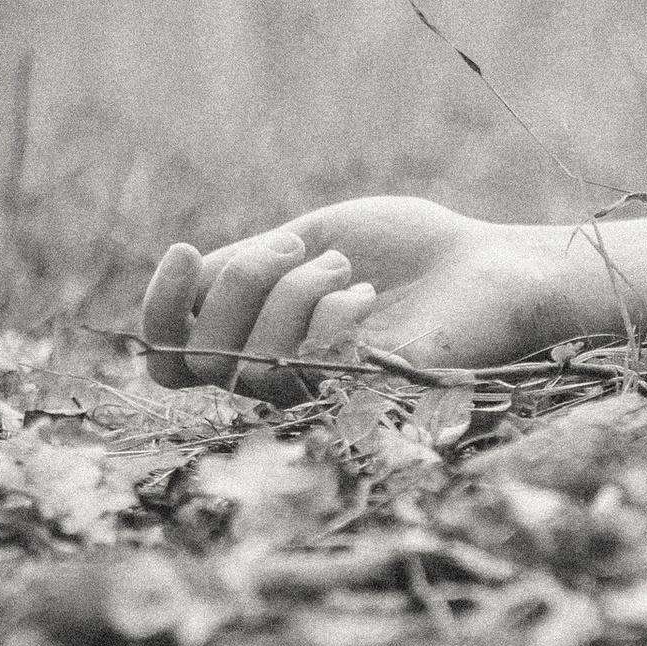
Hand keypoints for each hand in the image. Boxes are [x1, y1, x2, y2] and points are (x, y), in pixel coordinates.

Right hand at [141, 200, 646, 400]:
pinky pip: (303, 372)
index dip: (158, 308)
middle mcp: (279, 374)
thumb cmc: (407, 250)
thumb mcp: (313, 238)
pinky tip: (362, 295)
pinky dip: (323, 319)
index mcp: (257, 332)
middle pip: (201, 350)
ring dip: (287, 295)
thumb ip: (249, 262)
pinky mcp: (357, 407)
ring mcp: (316, 395)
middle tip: (302, 245)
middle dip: (242, 281)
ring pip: (249, 364)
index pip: (171, 353)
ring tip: (342, 269)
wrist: (488, 267)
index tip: (186, 250)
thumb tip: (189, 280)